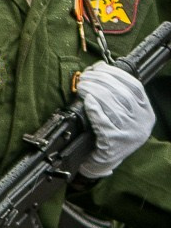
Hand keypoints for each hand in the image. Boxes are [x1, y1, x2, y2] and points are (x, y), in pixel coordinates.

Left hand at [78, 62, 152, 177]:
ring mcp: (129, 133)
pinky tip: (87, 100)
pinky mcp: (114, 142)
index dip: (115, 74)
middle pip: (122, 93)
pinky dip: (94, 108)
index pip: (135, 86)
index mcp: (145, 112)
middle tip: (85, 76)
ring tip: (82, 86)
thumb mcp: (121, 113)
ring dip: (94, 91)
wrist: (103, 161)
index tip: (98, 67)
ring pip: (113, 105)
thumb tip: (99, 67)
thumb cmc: (109, 132)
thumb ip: (116, 93)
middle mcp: (141, 122)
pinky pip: (104, 122)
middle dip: (101, 80)